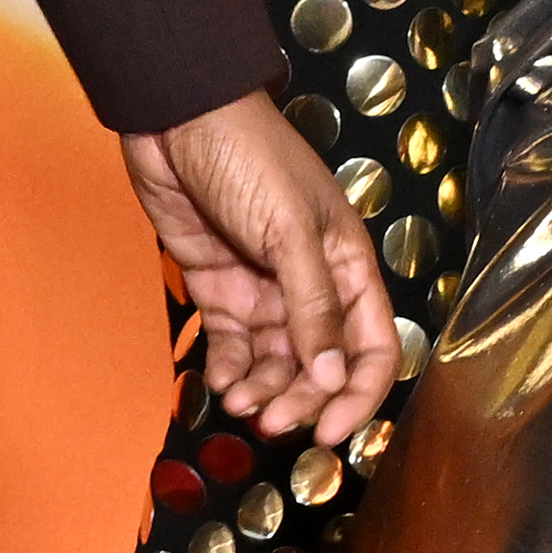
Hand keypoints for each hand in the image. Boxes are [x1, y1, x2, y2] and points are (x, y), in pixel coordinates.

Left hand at [120, 92, 402, 444]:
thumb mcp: (290, 232)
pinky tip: (221, 382)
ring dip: (263, 391)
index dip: (358, 394)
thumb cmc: (249, 158)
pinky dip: (231, 371)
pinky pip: (235, 347)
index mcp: (348, 266)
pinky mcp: (222, 290)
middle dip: (301, 399)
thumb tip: (336, 379)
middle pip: (322, 366)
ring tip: (238, 402)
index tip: (330, 431)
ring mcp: (265, 290)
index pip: (374, 347)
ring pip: (276, 364)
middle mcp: (312, 286)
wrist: (177, 121)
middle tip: (271, 421)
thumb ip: (314, 307)